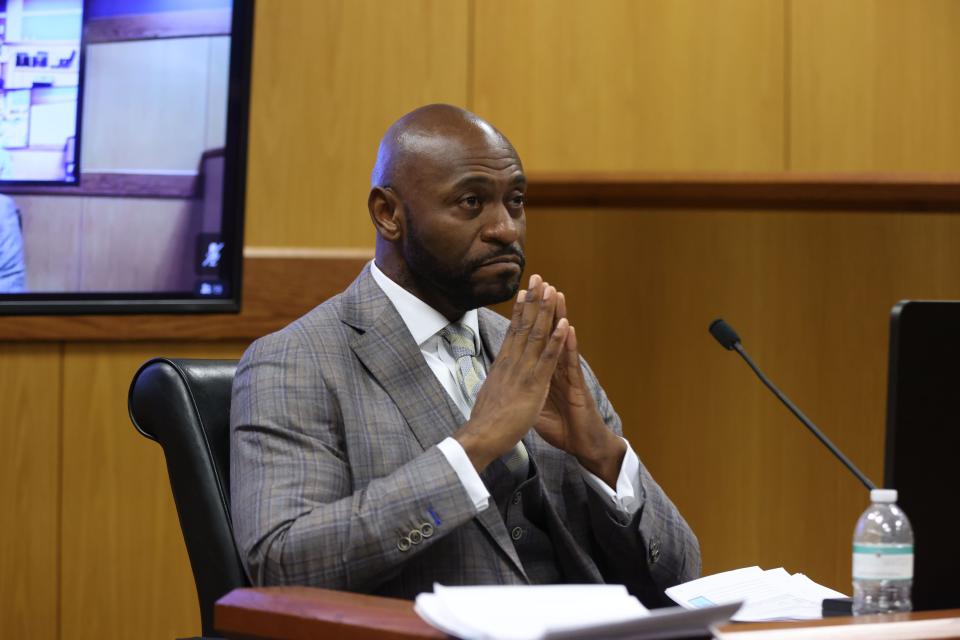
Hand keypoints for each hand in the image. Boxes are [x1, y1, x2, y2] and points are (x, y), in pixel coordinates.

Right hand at [453, 274, 568, 471]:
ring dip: (545, 312)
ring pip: (536, 335)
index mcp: (503, 364)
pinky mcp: (534, 384)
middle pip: (524, 325)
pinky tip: (564, 324)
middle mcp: (512, 362)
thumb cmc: (485, 422)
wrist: (482, 436)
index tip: (525, 291)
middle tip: (539, 277)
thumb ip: (497, 381)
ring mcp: (523, 371)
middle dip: (533, 300)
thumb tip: (495, 375)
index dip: (520, 310)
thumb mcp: (490, 394)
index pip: (513, 331)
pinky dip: (557, 340)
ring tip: (552, 290)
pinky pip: (548, 358)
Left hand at [535, 292, 625, 487]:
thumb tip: (510, 386)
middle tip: (540, 282)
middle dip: (543, 307)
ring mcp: (568, 375)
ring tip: (556, 294)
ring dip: (559, 317)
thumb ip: (526, 393)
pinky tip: (567, 328)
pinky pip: (571, 364)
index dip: (527, 318)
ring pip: (562, 341)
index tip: (521, 296)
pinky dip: (569, 346)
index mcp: (544, 372)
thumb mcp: (535, 409)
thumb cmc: (563, 427)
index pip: (535, 339)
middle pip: (548, 332)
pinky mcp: (578, 387)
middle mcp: (557, 369)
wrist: (584, 445)